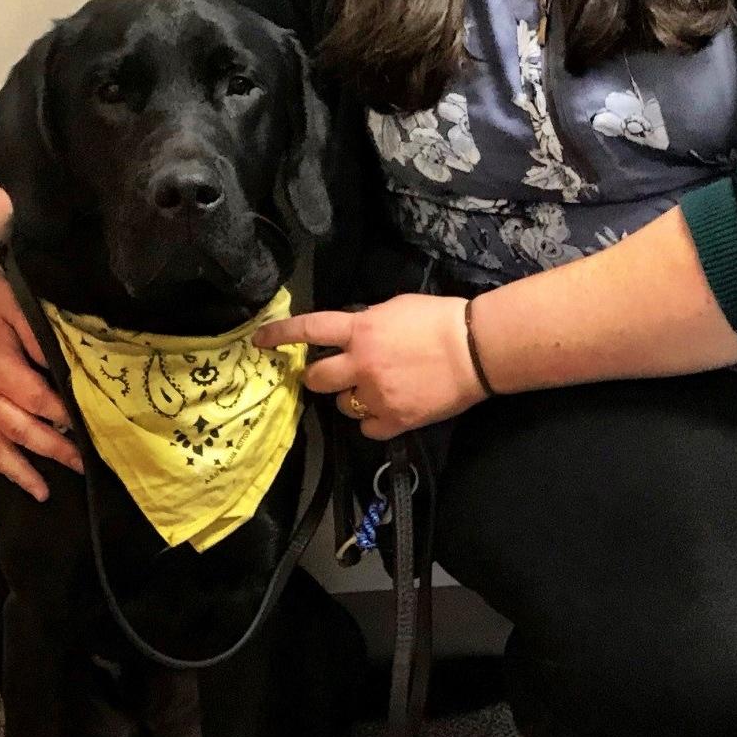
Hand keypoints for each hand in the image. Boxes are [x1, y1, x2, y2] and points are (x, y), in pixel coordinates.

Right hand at [0, 259, 83, 499]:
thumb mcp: (20, 307)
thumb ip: (42, 342)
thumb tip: (66, 371)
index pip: (38, 401)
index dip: (64, 417)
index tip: (92, 429)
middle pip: (21, 430)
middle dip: (53, 450)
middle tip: (84, 465)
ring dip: (21, 471)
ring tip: (44, 492)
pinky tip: (17, 477)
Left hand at [256, 294, 488, 441]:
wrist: (476, 350)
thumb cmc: (441, 320)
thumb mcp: (396, 308)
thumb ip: (367, 322)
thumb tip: (353, 333)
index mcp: (361, 330)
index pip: (309, 330)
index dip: (280, 335)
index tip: (260, 341)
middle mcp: (361, 364)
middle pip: (317, 379)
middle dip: (320, 377)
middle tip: (334, 375)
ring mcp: (377, 395)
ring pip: (342, 406)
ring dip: (352, 398)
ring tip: (377, 389)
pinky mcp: (395, 420)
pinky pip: (367, 428)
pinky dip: (374, 421)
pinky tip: (390, 409)